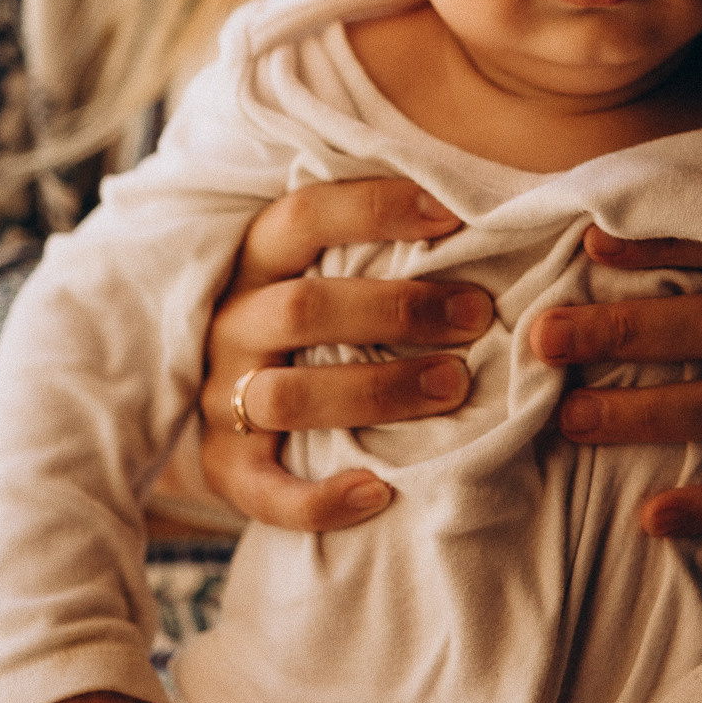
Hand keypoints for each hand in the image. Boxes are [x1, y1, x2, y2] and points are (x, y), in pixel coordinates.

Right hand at [201, 179, 493, 531]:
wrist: (234, 399)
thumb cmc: (318, 315)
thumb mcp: (328, 263)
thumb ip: (379, 241)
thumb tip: (481, 204)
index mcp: (258, 260)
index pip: (303, 217)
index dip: (375, 209)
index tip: (453, 216)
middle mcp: (232, 322)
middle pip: (304, 309)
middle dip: (397, 310)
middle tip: (478, 314)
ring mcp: (220, 396)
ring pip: (287, 396)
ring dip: (377, 391)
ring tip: (455, 387)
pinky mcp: (223, 466)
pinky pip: (265, 490)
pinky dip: (321, 498)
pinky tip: (381, 492)